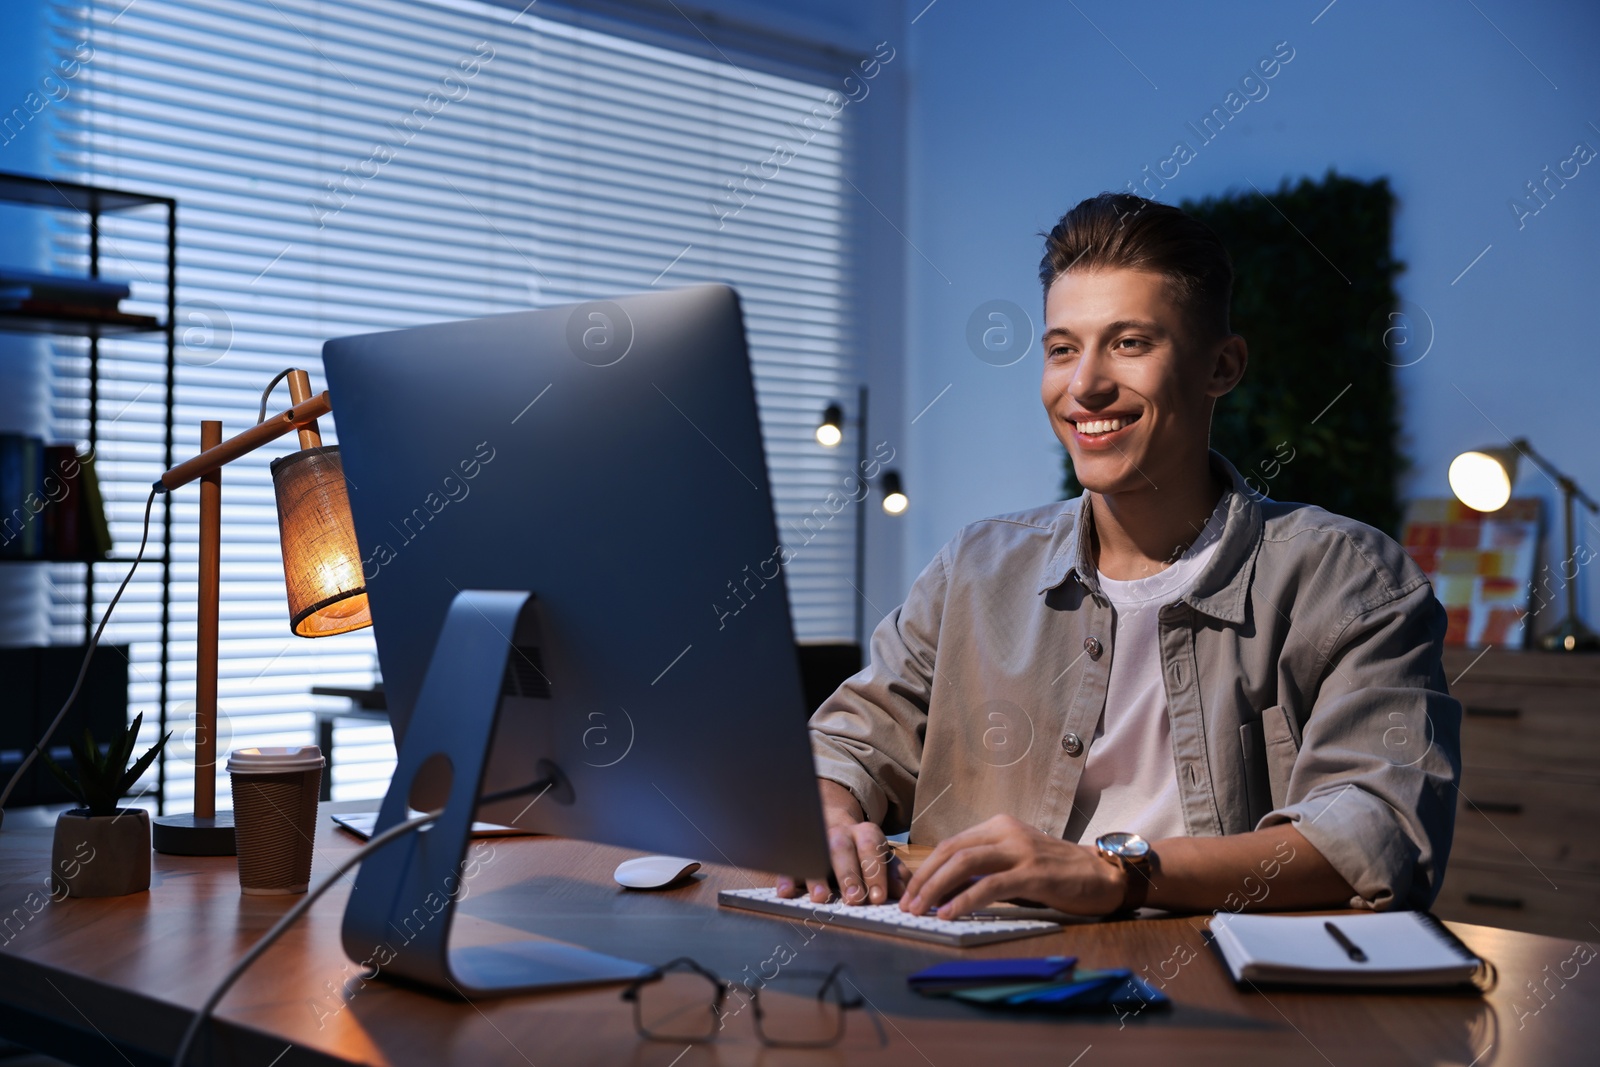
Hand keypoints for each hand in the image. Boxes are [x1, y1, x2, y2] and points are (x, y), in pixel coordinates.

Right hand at [775, 780, 906, 904]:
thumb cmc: (860, 849)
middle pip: (842, 849)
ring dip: (816, 877)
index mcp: (865, 833)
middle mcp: (839, 834)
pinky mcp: (794, 850)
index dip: (875, 872)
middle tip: (854, 899)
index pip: (872, 848)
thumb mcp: (880, 857)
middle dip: (848, 875)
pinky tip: (785, 892)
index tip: (878, 897)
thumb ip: (892, 872)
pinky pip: (787, 861)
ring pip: (813, 853)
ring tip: (820, 898)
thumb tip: (903, 891)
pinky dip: (786, 877)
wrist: (829, 821)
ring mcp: (814, 840)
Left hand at [899, 814, 1126, 918]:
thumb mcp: (1016, 860)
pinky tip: (948, 913)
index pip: (951, 844)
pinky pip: (990, 885)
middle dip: (924, 879)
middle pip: (952, 851)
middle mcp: (1007, 832)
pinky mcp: (1033, 873)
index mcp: (999, 826)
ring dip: (936, 889)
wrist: (1102, 874)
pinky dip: (964, 900)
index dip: (926, 868)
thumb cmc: (1057, 872)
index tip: (910, 891)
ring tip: (920, 910)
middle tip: (907, 904)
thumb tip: (944, 889)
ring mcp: (1020, 851)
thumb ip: (986, 867)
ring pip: (965, 864)